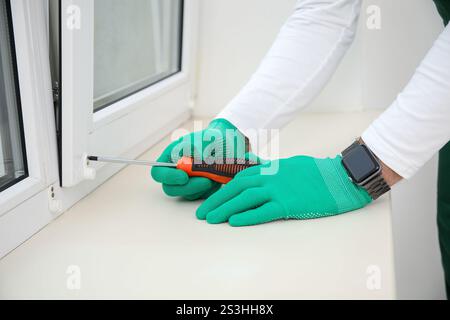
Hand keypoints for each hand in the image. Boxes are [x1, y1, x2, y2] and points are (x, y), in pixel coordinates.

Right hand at [151, 119, 247, 199]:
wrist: (228, 144)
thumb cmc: (212, 139)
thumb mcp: (204, 141)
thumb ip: (195, 153)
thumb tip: (191, 166)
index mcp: (170, 157)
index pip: (158, 173)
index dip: (168, 177)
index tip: (184, 177)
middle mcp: (176, 171)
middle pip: (170, 189)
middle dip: (189, 187)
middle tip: (206, 180)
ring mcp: (187, 182)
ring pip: (186, 194)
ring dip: (201, 188)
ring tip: (215, 175)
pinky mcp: (198, 189)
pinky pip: (200, 196)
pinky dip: (209, 190)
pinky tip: (217, 178)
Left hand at [196, 155, 371, 225]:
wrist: (339, 177)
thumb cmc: (316, 173)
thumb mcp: (289, 166)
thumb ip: (271, 171)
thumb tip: (256, 173)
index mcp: (269, 169)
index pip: (238, 180)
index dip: (221, 191)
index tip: (210, 201)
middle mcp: (270, 177)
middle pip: (236, 189)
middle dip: (216, 201)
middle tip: (202, 214)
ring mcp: (279, 189)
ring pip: (245, 199)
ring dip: (225, 209)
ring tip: (211, 220)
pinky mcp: (289, 203)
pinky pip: (264, 211)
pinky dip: (248, 216)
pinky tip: (234, 222)